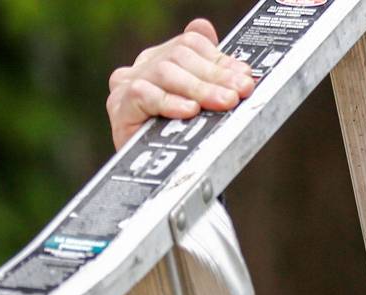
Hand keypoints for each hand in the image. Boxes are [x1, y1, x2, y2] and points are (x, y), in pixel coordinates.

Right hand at [105, 18, 254, 149]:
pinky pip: (143, 95)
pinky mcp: (119, 106)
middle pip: (180, 57)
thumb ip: (213, 75)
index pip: (191, 45)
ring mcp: (127, 84)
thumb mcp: (203, 106)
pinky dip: (170, 102)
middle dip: (215, 76)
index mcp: (162, 58)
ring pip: (165, 73)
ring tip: (224, 102)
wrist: (157, 178)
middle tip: (239, 92)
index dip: (220, 59)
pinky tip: (190, 111)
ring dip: (199, 89)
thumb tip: (228, 52)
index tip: (245, 76)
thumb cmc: (181, 141)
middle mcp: (143, 67)